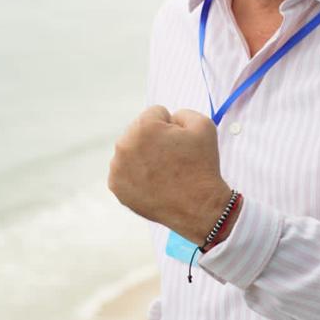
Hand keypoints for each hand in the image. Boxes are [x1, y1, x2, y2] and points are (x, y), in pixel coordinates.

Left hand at [108, 105, 232, 244]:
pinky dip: (136, 174)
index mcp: (144, 127)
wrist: (198, 207)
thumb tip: (168, 118)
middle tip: (172, 158)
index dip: (172, 126)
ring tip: (163, 172)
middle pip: (139, 130)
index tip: (179, 143)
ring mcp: (117, 167)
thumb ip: (182, 112)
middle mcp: (125, 144)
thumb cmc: (202, 165)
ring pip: (131, 149)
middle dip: (154, 139)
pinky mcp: (116, 185)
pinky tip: (153, 182)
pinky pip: (125, 169)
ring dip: (143, 155)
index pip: (156, 113)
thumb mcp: (203, 125)